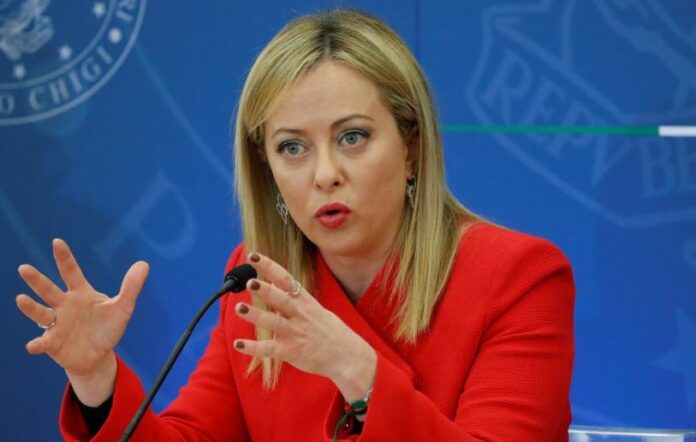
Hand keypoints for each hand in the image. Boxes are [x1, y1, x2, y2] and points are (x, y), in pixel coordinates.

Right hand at [16, 239, 148, 395]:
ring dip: (31, 307)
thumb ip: (131, 287)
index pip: (71, 272)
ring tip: (21, 299)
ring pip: (41, 313)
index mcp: (81, 293)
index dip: (64, 258)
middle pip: (49, 290)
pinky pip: (43, 342)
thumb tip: (144, 264)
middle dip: (37, 280)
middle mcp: (64, 305)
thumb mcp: (123, 307)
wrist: (98, 356)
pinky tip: (33, 345)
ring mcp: (57, 324)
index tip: (57, 242)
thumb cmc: (107, 328)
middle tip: (24, 268)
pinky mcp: (53, 342)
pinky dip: (37, 343)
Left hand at [233, 252, 375, 401]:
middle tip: (249, 282)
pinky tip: (238, 344)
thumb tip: (272, 281)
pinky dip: (253, 348)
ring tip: (239, 308)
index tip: (254, 256)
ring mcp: (295, 333)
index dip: (269, 267)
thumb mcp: (315, 308)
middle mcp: (300, 315)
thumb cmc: (330, 331)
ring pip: (273, 322)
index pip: (285, 279)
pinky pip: (269, 349)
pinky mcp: (291, 352)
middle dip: (265, 290)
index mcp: (305, 301)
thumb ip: (293, 296)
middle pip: (281, 299)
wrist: (347, 356)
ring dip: (256, 315)